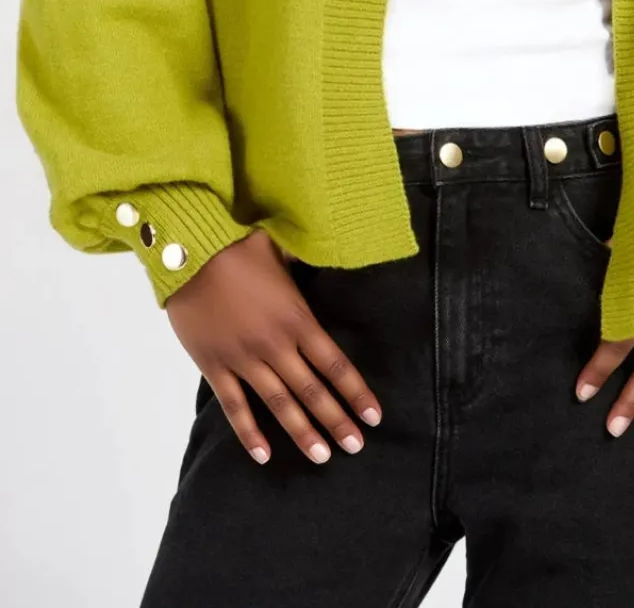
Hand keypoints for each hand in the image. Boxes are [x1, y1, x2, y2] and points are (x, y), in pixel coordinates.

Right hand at [164, 228, 382, 465]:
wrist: (189, 254)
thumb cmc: (239, 248)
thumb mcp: (282, 252)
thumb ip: (304, 264)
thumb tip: (324, 254)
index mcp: (297, 319)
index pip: (335, 364)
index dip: (356, 392)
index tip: (373, 417)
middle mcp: (275, 345)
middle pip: (312, 391)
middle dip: (336, 421)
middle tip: (356, 447)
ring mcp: (244, 359)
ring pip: (279, 404)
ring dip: (301, 433)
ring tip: (322, 457)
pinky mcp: (214, 366)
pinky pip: (234, 406)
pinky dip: (249, 432)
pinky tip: (263, 455)